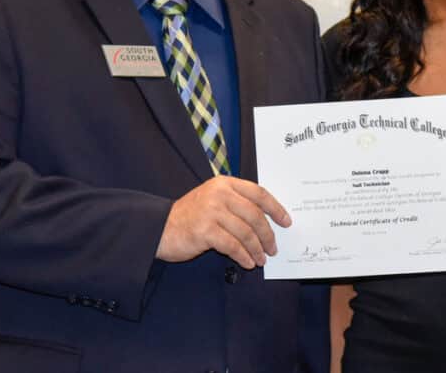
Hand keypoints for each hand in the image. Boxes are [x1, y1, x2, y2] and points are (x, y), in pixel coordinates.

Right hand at [156, 176, 291, 269]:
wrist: (160, 228)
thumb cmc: (191, 216)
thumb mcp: (214, 200)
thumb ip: (237, 203)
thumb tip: (267, 221)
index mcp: (224, 183)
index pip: (258, 193)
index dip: (275, 208)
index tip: (286, 222)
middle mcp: (219, 194)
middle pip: (255, 215)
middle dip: (268, 234)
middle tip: (273, 248)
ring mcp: (211, 211)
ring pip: (246, 232)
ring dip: (257, 249)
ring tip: (261, 259)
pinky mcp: (204, 231)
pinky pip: (232, 246)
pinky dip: (243, 256)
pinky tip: (247, 262)